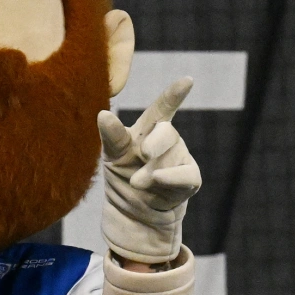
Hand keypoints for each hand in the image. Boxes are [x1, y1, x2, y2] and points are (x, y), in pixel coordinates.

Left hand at [98, 76, 200, 264]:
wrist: (134, 214)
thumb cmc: (123, 177)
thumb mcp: (113, 157)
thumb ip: (112, 136)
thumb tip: (103, 113)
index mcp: (147, 129)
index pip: (163, 108)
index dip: (174, 94)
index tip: (188, 80)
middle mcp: (167, 139)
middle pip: (166, 132)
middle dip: (154, 144)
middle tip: (143, 155)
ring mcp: (180, 157)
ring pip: (172, 157)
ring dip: (152, 173)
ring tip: (138, 183)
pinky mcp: (191, 178)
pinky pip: (185, 175)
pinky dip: (170, 179)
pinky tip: (158, 181)